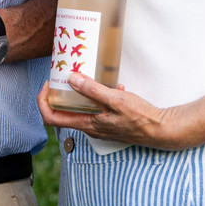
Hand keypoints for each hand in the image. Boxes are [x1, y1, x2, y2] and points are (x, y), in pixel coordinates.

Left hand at [36, 76, 184, 149]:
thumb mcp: (115, 99)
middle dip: (61, 92)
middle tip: (65, 75)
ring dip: (82, 92)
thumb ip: (93, 90)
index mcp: (86, 123)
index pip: (51, 118)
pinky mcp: (108, 122)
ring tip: (90, 77)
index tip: (48, 84)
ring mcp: (99, 125)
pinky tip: (113, 87)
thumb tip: (72, 79)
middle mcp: (89, 127)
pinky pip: (96, 108)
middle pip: (63, 111)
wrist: (160, 130)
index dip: (43, 101)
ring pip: (80, 108)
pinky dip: (99, 95)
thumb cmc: (140, 118)